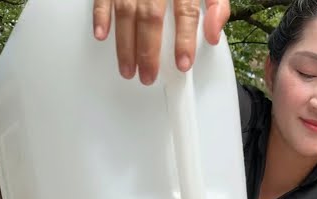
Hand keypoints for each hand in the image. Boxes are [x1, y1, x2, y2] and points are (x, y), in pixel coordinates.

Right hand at [93, 0, 230, 84]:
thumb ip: (216, 5)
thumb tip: (213, 34)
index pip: (185, 11)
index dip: (185, 39)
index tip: (183, 63)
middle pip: (151, 16)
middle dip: (148, 50)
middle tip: (149, 75)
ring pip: (126, 11)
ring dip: (125, 43)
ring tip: (128, 69)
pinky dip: (100, 15)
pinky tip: (102, 35)